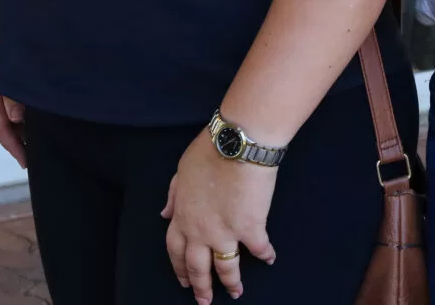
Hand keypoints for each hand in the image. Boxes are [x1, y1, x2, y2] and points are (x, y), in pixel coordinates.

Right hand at [0, 23, 26, 168]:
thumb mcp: (4, 60)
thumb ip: (10, 89)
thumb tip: (16, 119)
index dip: (12, 144)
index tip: (26, 161)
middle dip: (15, 141)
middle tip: (35, 155)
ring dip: (15, 128)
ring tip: (35, 140)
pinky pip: (1, 102)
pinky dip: (14, 113)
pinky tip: (28, 115)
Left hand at [162, 131, 278, 303]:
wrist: (237, 145)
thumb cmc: (209, 151)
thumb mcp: (181, 171)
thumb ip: (173, 195)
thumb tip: (164, 214)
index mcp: (182, 217)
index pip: (176, 250)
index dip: (179, 268)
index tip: (184, 280)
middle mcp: (200, 232)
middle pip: (197, 267)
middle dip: (201, 287)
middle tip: (205, 301)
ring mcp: (225, 233)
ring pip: (226, 268)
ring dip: (231, 282)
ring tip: (236, 293)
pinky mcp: (251, 229)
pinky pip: (258, 249)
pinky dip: (265, 255)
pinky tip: (269, 260)